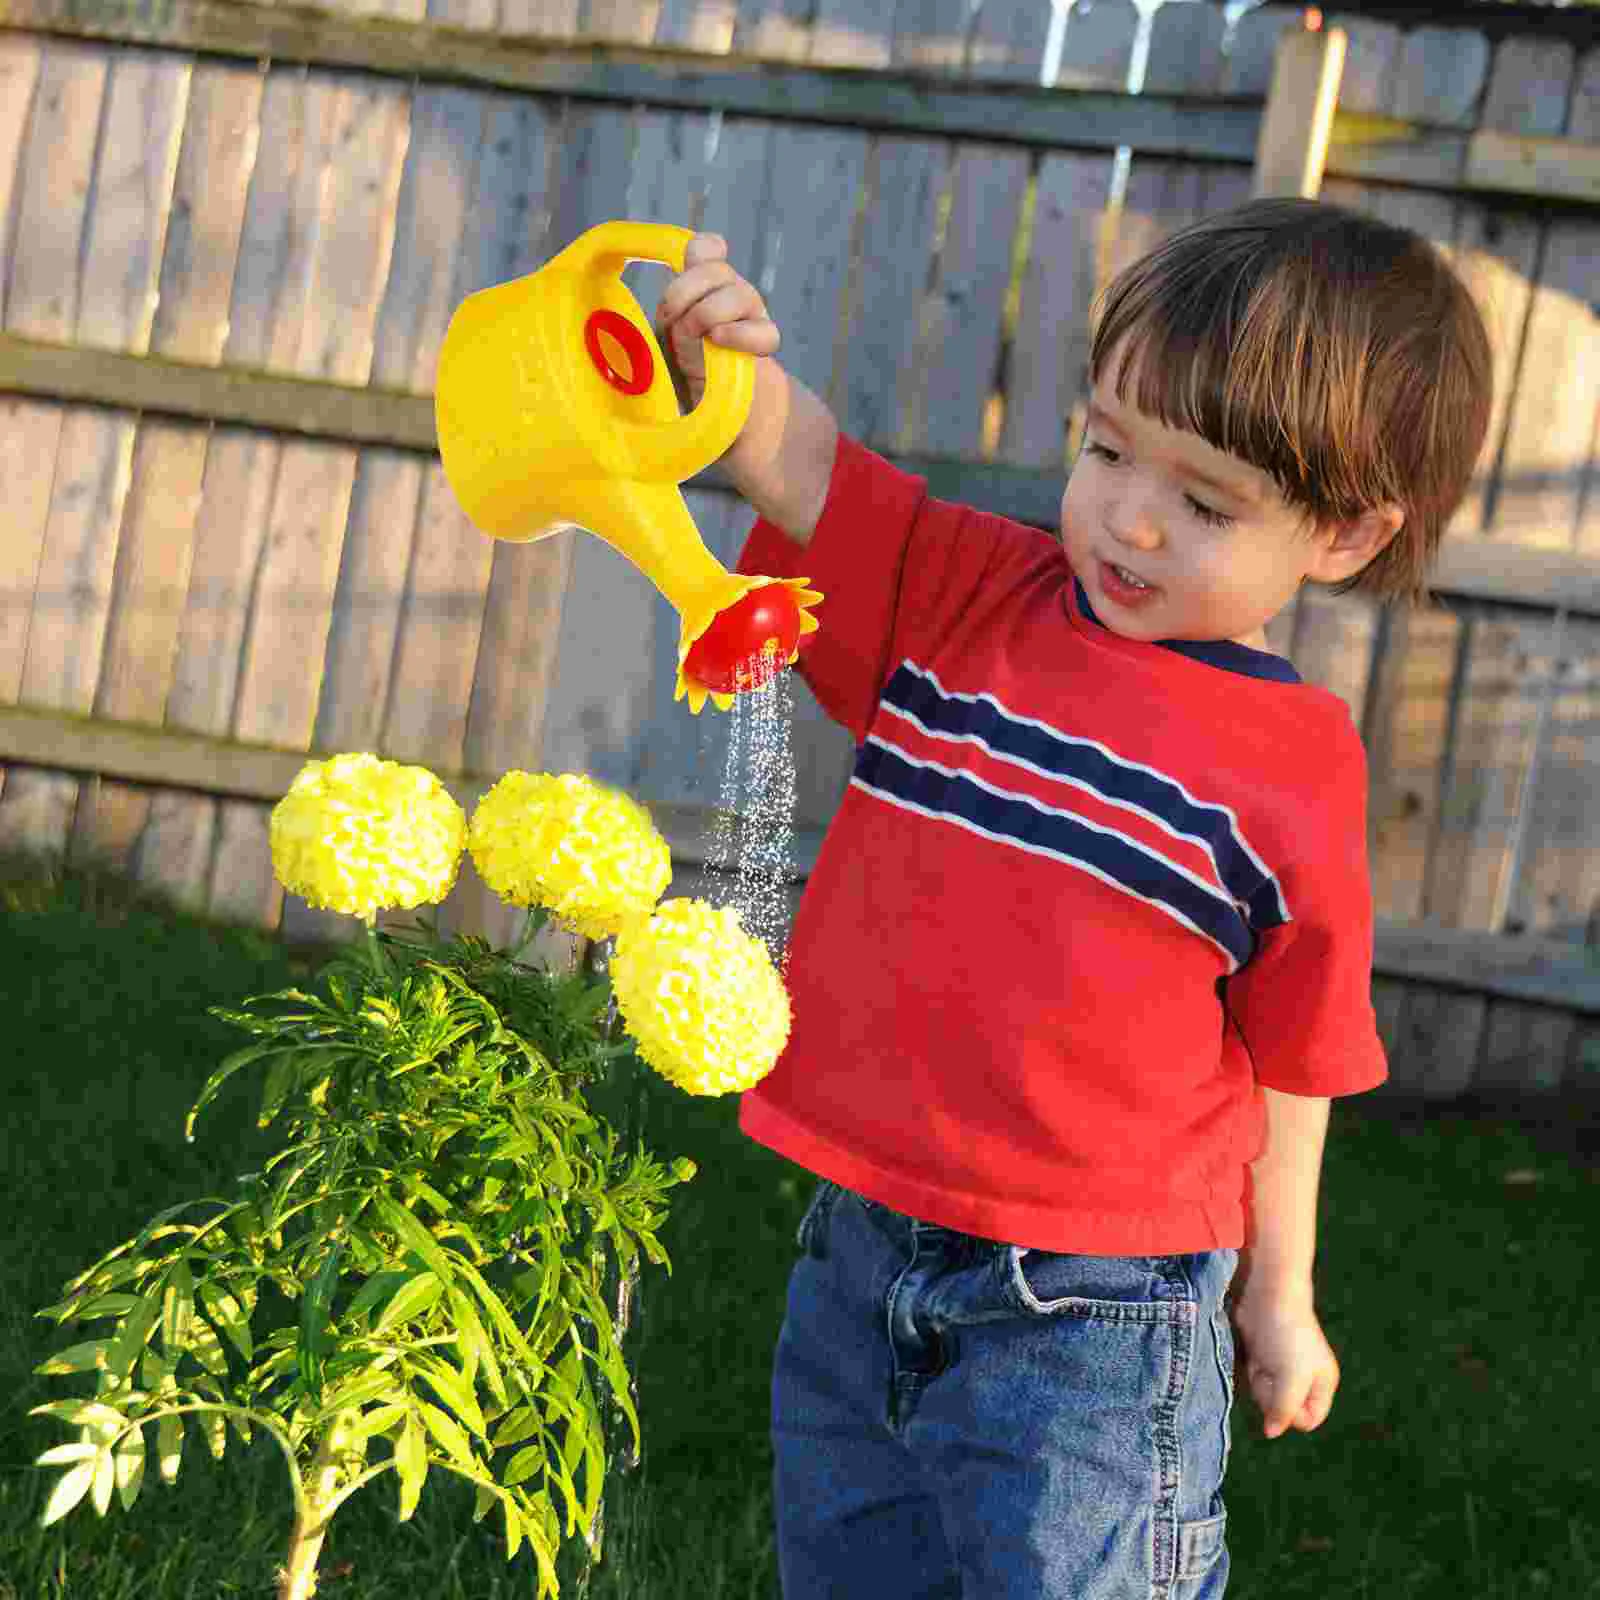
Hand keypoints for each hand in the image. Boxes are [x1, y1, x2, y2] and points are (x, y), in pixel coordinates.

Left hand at [654, 233, 780, 408]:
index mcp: (709, 282)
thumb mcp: (671, 330)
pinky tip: (718, 339)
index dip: (698, 252)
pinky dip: (738, 333)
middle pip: (717, 270)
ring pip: (738, 294)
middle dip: (684, 293)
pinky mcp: (765, 340)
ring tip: (693, 336)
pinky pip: (763, 331)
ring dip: (706, 314)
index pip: (709, 249)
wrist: (717, 398)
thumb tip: (658, 293)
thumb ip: (672, 305)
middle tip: (670, 321)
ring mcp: (753, 313)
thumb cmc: (689, 361)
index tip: (678, 269)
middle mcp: (733, 291)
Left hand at [1226, 1293, 1340, 1439]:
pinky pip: (1255, 1378)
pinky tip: (1253, 1356)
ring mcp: (1282, 1368)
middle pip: (1283, 1410)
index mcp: (1321, 1384)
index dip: (1291, 1415)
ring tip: (1262, 1361)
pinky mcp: (1263, 1357)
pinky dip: (1251, 1370)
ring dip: (1259, 1382)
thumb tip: (1271, 1432)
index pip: (1308, 1420)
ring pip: (1266, 1396)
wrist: (1266, 1295)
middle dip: (1270, 1395)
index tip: (1282, 1394)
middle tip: (1270, 1372)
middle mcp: (1304, 1379)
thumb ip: (1284, 1409)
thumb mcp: (1293, 1378)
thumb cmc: (1287, 1335)